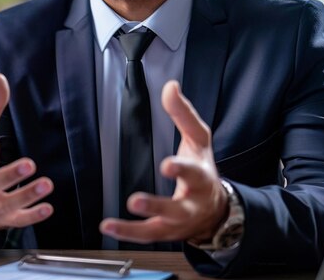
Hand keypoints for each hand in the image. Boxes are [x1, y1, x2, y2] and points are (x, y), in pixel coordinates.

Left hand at [100, 80, 227, 243]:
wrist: (216, 210)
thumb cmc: (204, 170)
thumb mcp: (199, 139)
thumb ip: (183, 114)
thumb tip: (170, 86)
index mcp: (202, 178)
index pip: (194, 173)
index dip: (182, 169)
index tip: (168, 165)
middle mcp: (192, 205)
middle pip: (176, 209)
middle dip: (157, 206)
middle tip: (135, 201)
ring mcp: (177, 223)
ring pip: (157, 229)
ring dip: (133, 228)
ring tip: (109, 224)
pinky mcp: (165, 234)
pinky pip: (145, 237)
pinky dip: (126, 234)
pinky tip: (106, 227)